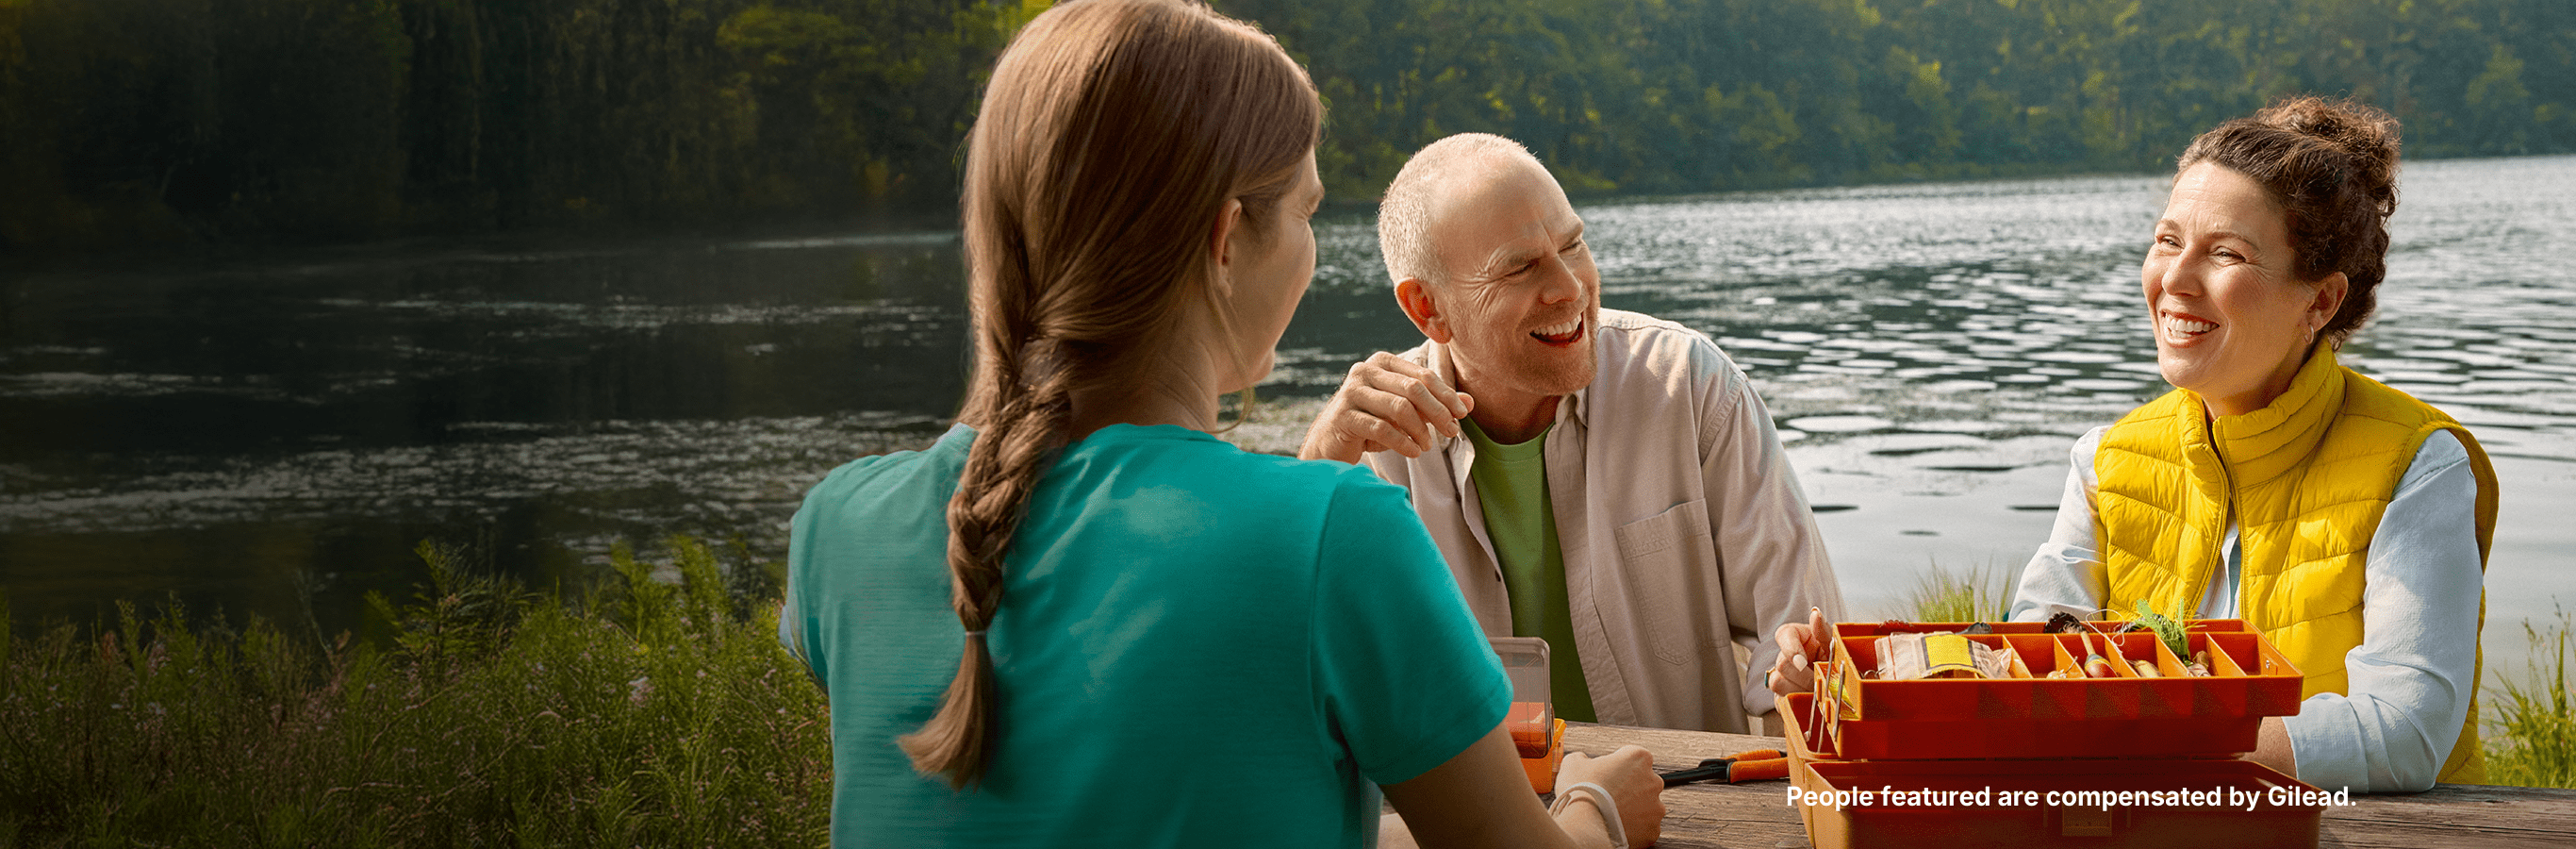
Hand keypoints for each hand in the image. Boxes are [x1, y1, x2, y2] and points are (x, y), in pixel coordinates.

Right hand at [1298, 351, 1473, 462]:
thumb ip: (1434, 405)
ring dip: (1420, 430)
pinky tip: (1413, 452)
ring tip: (1428, 446)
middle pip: (1413, 388)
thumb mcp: (1405, 414)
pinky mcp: (1343, 416)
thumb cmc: (1370, 425)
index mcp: (1381, 362)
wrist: (1329, 445)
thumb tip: (1469, 402)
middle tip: (1452, 432)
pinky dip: (1403, 442)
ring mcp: (1351, 392)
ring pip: (1399, 407)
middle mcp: (1364, 371)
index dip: (1446, 394)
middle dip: (1438, 411)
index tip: (1463, 413)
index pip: (1422, 375)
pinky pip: (1381, 428)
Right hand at [1556, 745, 1664, 847]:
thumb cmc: (1581, 791)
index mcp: (1638, 758)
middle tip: (1608, 796)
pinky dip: (1633, 828)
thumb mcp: (1574, 762)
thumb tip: (1584, 762)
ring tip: (1611, 814)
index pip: (1633, 757)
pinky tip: (1617, 826)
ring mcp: (1656, 807)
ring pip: (1646, 807)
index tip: (1607, 775)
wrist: (1584, 825)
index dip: (1618, 766)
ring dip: (1633, 809)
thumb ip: (1584, 758)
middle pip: (1643, 782)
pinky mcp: (1653, 830)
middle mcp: (1653, 781)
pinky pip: (1645, 828)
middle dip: (1629, 788)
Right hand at [1766, 607, 1831, 697]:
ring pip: (1778, 682)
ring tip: (1818, 689)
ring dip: (1800, 688)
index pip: (1783, 636)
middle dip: (1804, 675)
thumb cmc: (1832, 656)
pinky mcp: (1781, 694)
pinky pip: (1781, 699)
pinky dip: (1797, 700)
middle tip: (1821, 680)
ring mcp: (1780, 675)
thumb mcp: (1832, 642)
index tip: (1802, 662)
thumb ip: (1824, 630)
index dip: (1790, 649)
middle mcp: (1784, 654)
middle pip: (1782, 663)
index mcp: (1794, 636)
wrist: (1837, 678)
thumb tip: (1816, 614)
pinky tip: (1810, 698)